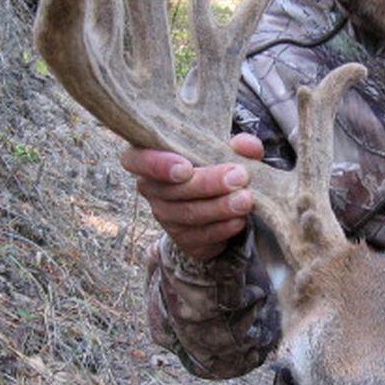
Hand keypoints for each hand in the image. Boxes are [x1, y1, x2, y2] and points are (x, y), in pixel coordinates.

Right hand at [121, 133, 263, 261]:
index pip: (137, 160)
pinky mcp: (183, 239)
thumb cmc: (213, 165)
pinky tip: (239, 220)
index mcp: (150, 157)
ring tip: (246, 200)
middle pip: (172, 190)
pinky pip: (201, 237)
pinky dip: (222, 229)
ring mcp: (165, 216)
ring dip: (219, 208)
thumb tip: (247, 146)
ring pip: (189, 214)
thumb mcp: (225, 149)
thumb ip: (237, 145)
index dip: (157, 165)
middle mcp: (152, 189)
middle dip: (208, 184)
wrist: (216, 199)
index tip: (186, 168)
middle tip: (239, 177)